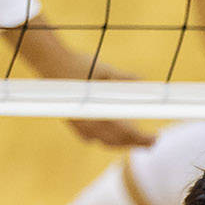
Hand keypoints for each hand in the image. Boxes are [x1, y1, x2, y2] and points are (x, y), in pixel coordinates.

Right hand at [1, 19, 152, 146]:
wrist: (50, 62)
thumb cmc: (79, 65)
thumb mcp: (106, 70)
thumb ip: (125, 79)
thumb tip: (143, 82)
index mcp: (98, 112)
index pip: (124, 132)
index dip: (141, 138)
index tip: (154, 139)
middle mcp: (87, 122)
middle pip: (115, 141)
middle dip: (134, 143)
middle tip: (151, 142)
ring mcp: (78, 124)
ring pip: (103, 141)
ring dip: (121, 142)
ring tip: (135, 140)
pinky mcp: (72, 122)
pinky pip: (90, 137)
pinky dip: (103, 138)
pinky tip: (110, 135)